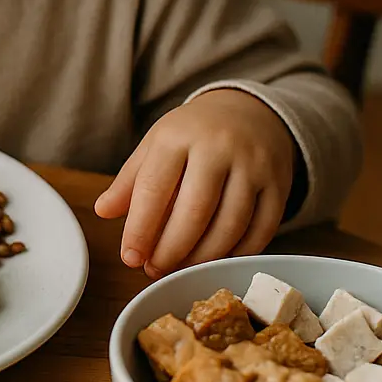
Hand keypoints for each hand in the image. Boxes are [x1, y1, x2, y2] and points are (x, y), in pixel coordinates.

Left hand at [94, 89, 295, 277]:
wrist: (249, 111)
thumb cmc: (193, 135)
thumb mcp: (156, 146)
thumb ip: (130, 180)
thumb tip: (102, 211)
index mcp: (178, 135)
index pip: (154, 188)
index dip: (140, 228)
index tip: (130, 257)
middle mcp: (219, 147)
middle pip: (194, 211)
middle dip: (171, 249)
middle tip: (155, 269)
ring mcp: (254, 165)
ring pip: (230, 225)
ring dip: (202, 256)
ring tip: (181, 269)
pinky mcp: (280, 184)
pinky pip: (261, 230)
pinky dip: (237, 253)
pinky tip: (216, 261)